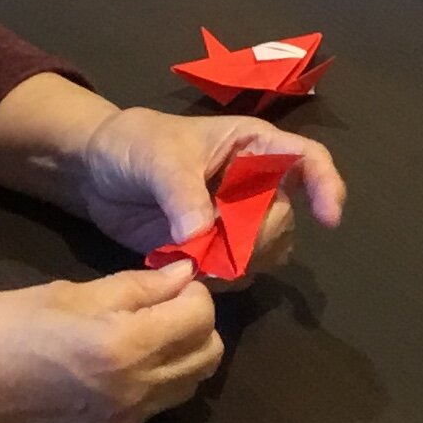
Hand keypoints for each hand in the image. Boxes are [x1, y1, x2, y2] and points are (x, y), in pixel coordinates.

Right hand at [0, 265, 223, 422]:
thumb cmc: (2, 328)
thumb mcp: (70, 292)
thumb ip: (136, 287)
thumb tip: (183, 275)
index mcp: (127, 346)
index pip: (201, 315)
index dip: (192, 290)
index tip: (168, 281)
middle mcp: (137, 390)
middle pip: (208, 355)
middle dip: (195, 324)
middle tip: (161, 306)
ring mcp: (126, 422)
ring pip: (188, 385)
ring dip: (180, 356)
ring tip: (143, 335)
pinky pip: (155, 408)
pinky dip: (152, 384)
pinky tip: (116, 368)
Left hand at [68, 105, 344, 280]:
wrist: (94, 172)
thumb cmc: (133, 144)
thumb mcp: (158, 157)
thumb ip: (183, 195)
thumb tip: (202, 239)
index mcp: (252, 147)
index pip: (307, 160)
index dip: (326, 187)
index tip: (328, 219)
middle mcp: (253, 185)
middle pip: (283, 219)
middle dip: (256, 239)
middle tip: (217, 247)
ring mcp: (234, 220)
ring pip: (265, 252)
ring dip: (239, 263)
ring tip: (198, 260)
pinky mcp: (212, 249)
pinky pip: (235, 272)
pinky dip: (218, 279)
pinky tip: (188, 271)